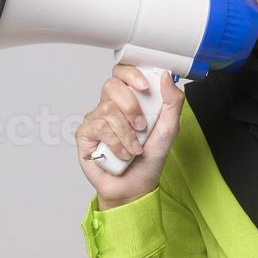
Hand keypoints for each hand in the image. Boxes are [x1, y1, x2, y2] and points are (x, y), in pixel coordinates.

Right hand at [76, 62, 183, 207]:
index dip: (131, 73)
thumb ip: (172, 101)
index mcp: (130, 98)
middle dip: (131, 107)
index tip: (145, 87)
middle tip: (142, 127)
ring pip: (108, 110)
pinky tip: (122, 154)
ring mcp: (96, 118)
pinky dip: (116, 143)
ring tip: (134, 148)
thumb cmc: (150, 157)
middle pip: (111, 85)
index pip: (123, 71)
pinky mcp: (85, 134)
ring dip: (127, 133)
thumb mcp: (170, 129)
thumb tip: (166, 76)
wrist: (136, 186)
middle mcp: (110, 105)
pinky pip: (99, 127)